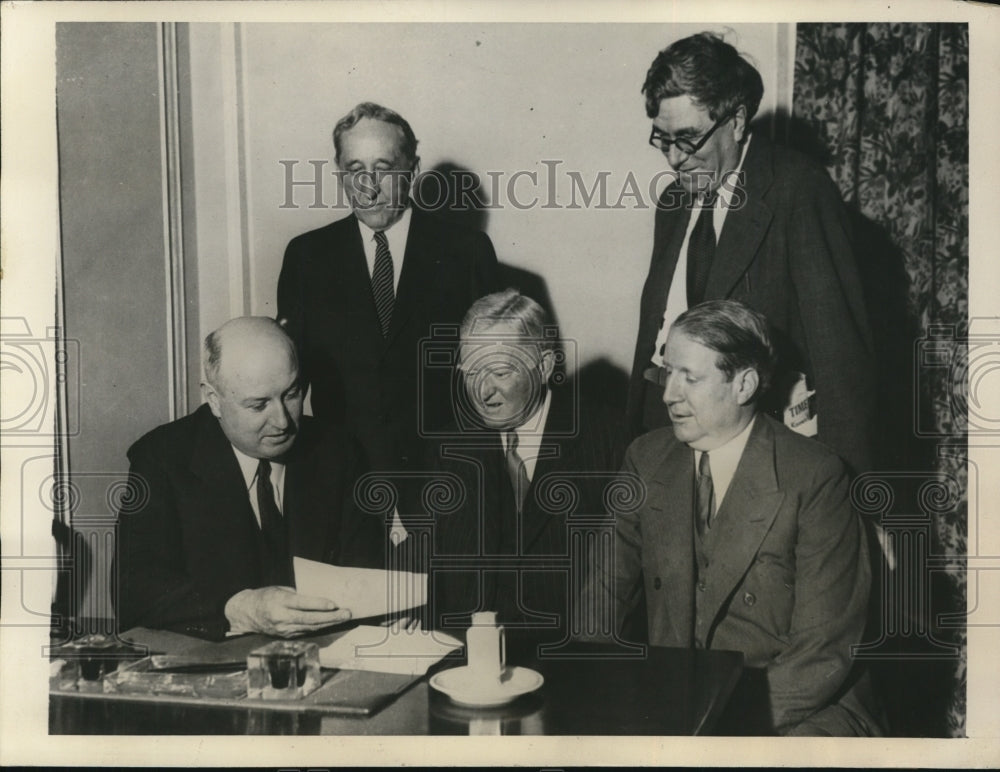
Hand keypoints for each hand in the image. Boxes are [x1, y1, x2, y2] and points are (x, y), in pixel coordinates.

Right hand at [224, 586, 351, 636]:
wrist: (245, 613)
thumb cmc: (265, 596)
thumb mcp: (279, 589)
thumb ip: (297, 594)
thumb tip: (319, 597)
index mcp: (279, 602)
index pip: (301, 604)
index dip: (318, 604)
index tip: (333, 604)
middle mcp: (281, 617)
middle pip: (309, 619)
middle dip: (330, 617)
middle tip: (346, 613)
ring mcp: (284, 629)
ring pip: (310, 627)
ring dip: (329, 623)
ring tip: (344, 618)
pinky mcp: (286, 635)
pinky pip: (306, 631)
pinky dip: (320, 627)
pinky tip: (331, 623)